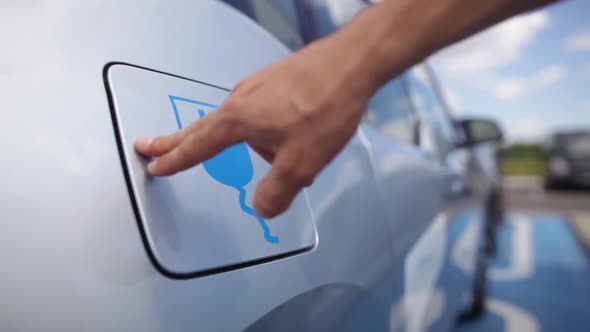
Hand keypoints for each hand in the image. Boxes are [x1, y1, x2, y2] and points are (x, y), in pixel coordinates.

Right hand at [134, 36, 375, 217]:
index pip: (196, 146)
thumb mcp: (302, 163)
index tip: (153, 165)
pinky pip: (258, 109)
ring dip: (239, 140)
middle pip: (200, 126)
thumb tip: (262, 209)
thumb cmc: (325, 107)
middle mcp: (241, 99)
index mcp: (238, 120)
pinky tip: (285, 132)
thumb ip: (277, 192)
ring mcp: (257, 86)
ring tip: (278, 155)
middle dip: (174, 139)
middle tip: (147, 145)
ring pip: (238, 120)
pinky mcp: (274, 80)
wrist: (351, 62)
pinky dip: (260, 126)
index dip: (174, 159)